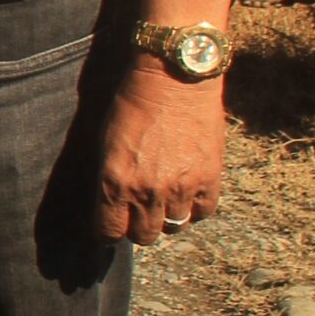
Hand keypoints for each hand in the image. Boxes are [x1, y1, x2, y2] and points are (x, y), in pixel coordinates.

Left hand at [95, 59, 225, 243]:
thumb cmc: (131, 104)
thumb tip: (108, 204)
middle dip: (136, 228)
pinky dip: (193, 209)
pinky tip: (186, 196)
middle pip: (143, 236)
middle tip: (135, 214)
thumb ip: (107, 177)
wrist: (173, 79)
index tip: (107, 230)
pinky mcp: (210, 179)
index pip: (108, 231)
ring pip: (173, 227)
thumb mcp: (105, 142)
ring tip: (162, 201)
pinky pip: (202, 213)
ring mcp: (181, 188)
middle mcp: (147, 192)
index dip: (106, 234)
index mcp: (114, 182)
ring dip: (166, 218)